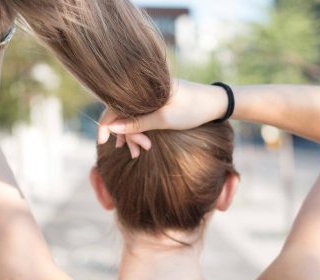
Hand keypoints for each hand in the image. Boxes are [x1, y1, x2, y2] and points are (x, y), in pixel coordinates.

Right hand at [97, 79, 227, 157]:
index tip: (103, 142)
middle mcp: (142, 87)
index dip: (106, 123)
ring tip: (137, 153)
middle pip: (121, 112)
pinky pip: (140, 114)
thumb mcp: (165, 120)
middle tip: (135, 153)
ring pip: (130, 115)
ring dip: (132, 134)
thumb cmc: (193, 109)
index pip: (114, 103)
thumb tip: (112, 128)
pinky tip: (140, 143)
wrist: (215, 103)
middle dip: (125, 134)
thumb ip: (138, 123)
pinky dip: (139, 129)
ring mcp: (148, 94)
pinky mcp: (155, 100)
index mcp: (143, 86)